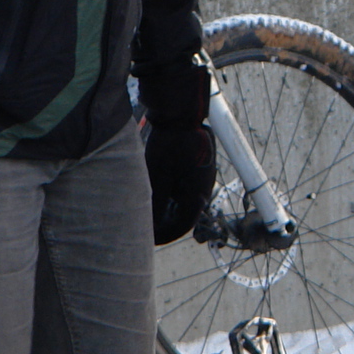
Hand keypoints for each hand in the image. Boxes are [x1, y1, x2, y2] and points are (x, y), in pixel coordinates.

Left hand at [143, 118, 217, 245]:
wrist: (182, 114)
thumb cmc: (169, 146)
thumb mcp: (157, 179)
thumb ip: (155, 205)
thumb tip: (150, 226)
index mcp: (197, 194)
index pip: (182, 225)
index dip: (165, 235)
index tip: (150, 239)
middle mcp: (205, 187)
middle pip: (185, 214)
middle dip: (166, 222)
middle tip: (147, 224)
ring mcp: (205, 175)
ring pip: (186, 199)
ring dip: (169, 206)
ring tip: (149, 205)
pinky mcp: (201, 165)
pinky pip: (187, 186)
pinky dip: (173, 192)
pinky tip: (158, 186)